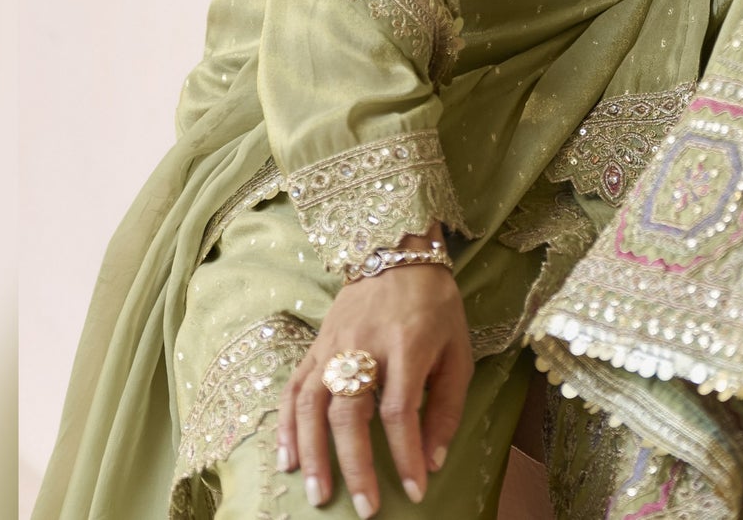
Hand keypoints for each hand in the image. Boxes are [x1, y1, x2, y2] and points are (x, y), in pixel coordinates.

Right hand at [277, 235, 471, 514]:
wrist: (397, 249)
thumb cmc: (435, 304)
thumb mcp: (457, 348)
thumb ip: (445, 405)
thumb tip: (432, 460)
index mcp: (406, 344)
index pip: (399, 410)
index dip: (405, 455)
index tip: (414, 490)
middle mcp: (364, 344)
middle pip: (350, 411)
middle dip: (355, 465)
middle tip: (364, 508)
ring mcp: (334, 343)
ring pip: (313, 402)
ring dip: (312, 452)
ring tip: (317, 494)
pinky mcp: (316, 344)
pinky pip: (294, 387)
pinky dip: (287, 425)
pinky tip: (286, 458)